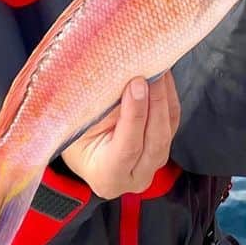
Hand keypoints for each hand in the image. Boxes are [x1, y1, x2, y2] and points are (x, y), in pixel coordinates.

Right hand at [61, 71, 180, 198]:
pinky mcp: (163, 145)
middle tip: (151, 72)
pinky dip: (168, 95)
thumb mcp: (78, 127)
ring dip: (164, 94)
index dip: (135, 114)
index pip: (129, 148)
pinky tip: (162, 74)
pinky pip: (172, 119)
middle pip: (156, 140)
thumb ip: (99, 108)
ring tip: (157, 67)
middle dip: (156, 101)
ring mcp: (153, 163)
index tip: (136, 83)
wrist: (81, 149)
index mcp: (108, 177)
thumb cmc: (73, 138)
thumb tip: (118, 75)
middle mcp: (136, 176)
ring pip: (168, 128)